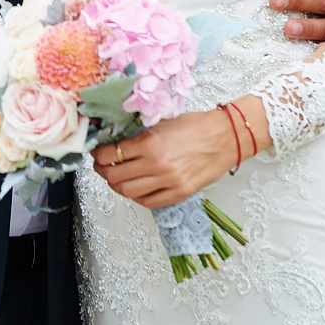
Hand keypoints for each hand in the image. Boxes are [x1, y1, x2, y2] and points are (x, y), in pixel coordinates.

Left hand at [92, 102, 267, 207]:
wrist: (226, 136)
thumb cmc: (197, 126)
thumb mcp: (162, 122)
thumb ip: (140, 135)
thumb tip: (117, 142)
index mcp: (150, 143)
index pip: (111, 154)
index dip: (99, 155)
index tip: (98, 152)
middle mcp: (157, 165)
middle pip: (115, 176)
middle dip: (103, 171)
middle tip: (103, 166)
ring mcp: (169, 182)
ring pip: (128, 192)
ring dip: (118, 185)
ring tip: (117, 177)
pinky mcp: (179, 193)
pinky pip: (148, 202)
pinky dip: (137, 196)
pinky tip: (137, 187)